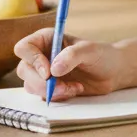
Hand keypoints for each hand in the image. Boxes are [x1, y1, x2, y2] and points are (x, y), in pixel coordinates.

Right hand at [13, 27, 127, 100]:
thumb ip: (72, 55)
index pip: (24, 48)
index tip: (48, 72)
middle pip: (24, 70)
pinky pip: (43, 96)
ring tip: (73, 87)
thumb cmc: (102, 55)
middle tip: (62, 85)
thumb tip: (54, 69)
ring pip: (30, 85)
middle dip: (41, 82)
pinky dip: (58, 97)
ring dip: (51, 91)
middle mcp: (41, 55)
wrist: (112, 73)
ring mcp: (44, 73)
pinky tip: (74, 90)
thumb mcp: (90, 50)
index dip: (32, 60)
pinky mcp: (50, 88)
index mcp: (46, 39)